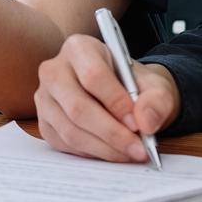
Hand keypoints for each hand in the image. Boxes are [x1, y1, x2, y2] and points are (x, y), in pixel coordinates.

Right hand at [34, 34, 180, 161]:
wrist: (121, 95)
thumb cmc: (133, 85)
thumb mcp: (154, 85)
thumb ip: (156, 100)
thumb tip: (146, 122)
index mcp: (79, 47)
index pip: (93, 75)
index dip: (116, 102)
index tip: (138, 124)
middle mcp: (54, 70)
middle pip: (78, 107)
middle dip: (112, 133)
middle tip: (138, 149)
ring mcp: (45, 98)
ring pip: (71, 130)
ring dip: (104, 148)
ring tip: (130, 153)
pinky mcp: (44, 122)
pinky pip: (65, 144)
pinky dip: (92, 153)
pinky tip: (112, 152)